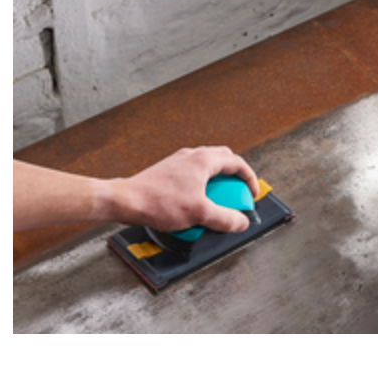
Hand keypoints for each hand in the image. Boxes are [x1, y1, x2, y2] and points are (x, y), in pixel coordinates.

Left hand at [104, 147, 259, 233]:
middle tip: (238, 194)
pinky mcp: (168, 171)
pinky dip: (202, 187)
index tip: (252, 195)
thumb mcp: (200, 214)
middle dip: (235, 178)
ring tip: (218, 202)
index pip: (237, 163)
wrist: (126, 201)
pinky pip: (193, 176)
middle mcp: (192, 156)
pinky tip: (196, 205)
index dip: (250, 179)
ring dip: (218, 182)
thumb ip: (225, 218)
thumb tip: (241, 222)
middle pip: (223, 160)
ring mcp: (179, 162)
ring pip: (207, 167)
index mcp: (203, 160)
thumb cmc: (159, 202)